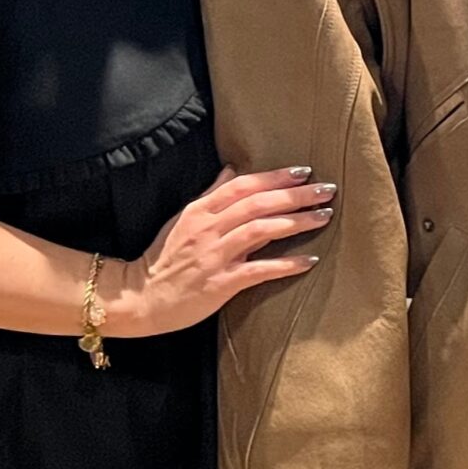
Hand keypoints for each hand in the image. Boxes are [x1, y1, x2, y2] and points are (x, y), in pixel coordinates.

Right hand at [115, 166, 330, 336]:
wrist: (140, 298)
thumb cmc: (165, 259)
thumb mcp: (183, 220)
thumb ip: (211, 195)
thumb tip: (233, 170)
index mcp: (200, 211)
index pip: (243, 186)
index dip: (275, 177)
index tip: (304, 171)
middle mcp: (208, 229)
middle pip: (258, 204)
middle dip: (296, 194)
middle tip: (327, 189)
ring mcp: (214, 256)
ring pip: (262, 230)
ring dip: (297, 221)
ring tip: (324, 216)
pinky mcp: (221, 283)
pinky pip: (260, 270)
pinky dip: (287, 265)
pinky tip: (310, 261)